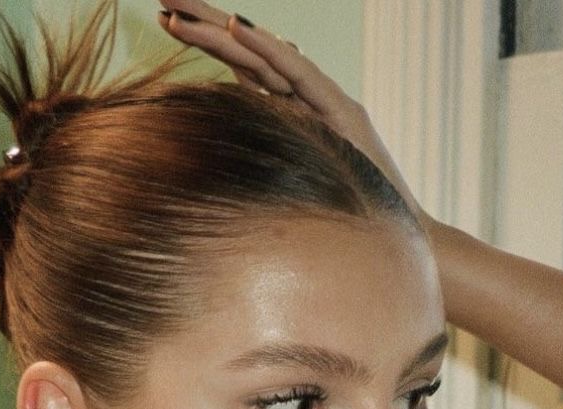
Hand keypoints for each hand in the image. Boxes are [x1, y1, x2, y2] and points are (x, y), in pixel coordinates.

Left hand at [157, 0, 421, 219]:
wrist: (397, 233)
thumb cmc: (343, 214)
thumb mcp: (293, 182)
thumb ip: (268, 152)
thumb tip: (233, 137)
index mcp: (290, 111)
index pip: (242, 67)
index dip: (206, 43)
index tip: (165, 22)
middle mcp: (305, 100)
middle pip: (249, 54)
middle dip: (205, 24)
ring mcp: (324, 103)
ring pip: (266, 59)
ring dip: (221, 32)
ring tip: (179, 10)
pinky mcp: (342, 113)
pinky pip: (300, 78)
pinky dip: (271, 53)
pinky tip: (238, 30)